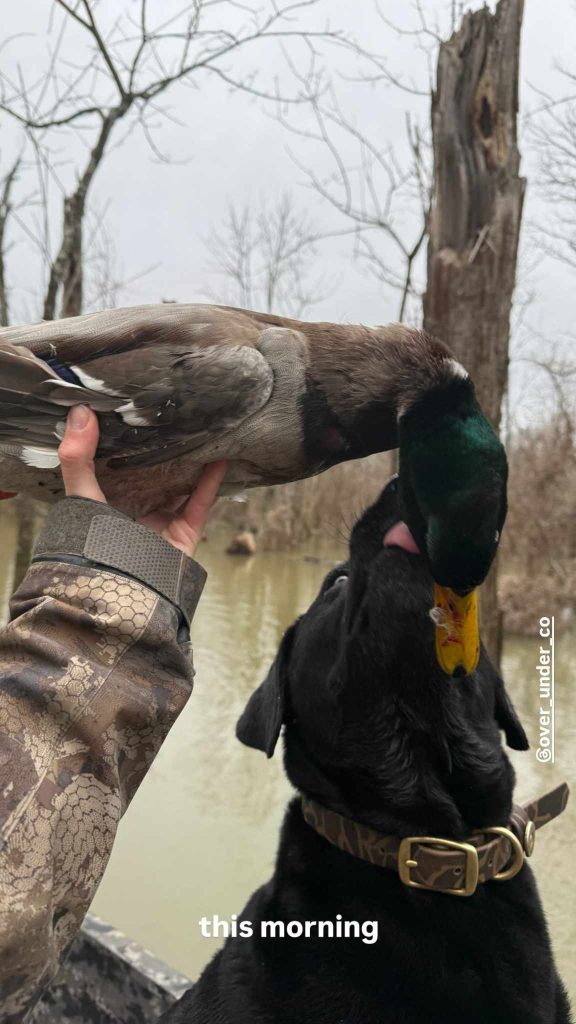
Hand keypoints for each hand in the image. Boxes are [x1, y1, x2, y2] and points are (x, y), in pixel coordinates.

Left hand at [58, 405, 226, 556]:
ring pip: (181, 485)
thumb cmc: (95, 545)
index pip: (120, 467)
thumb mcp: (80, 495)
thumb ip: (77, 458)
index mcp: (109, 502)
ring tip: (201, 431)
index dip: (126, 442)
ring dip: (192, 462)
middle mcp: (136, 510)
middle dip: (164, 450)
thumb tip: (80, 411)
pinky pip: (201, 502)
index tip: (134, 413)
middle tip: (173, 417)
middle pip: (154, 475)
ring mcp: (162, 522)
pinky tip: (219, 457)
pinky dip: (211, 481)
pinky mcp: (185, 532)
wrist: (123, 588)